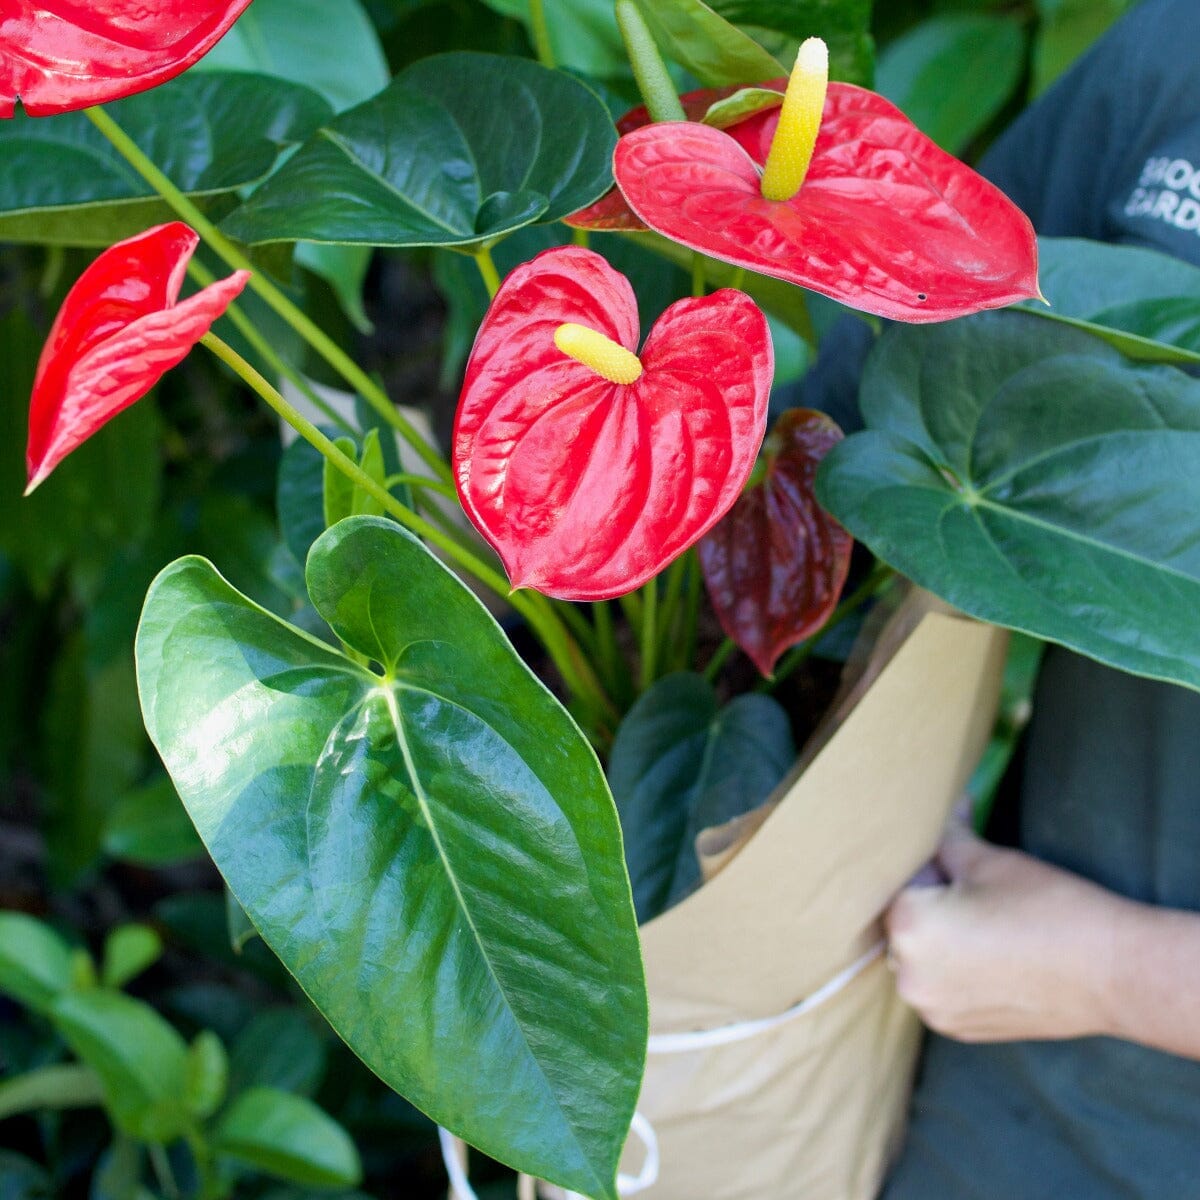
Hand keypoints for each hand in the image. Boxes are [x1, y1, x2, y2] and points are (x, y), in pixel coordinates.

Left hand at [884, 824, 1125, 1042]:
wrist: (1114, 975)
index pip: (895, 881)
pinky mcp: (957, 1027)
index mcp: (908, 927)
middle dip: (928, 902)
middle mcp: (909, 975)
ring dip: (938, 937)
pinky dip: (952, 969)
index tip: (957, 864)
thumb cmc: (1049, 909)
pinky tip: (993, 955)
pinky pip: (937, 987)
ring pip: (917, 956)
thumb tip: (940, 808)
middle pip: (901, 922)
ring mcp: (932, 1008)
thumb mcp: (988, 861)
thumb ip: (947, 837)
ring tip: (987, 925)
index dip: (927, 866)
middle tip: (974, 893)